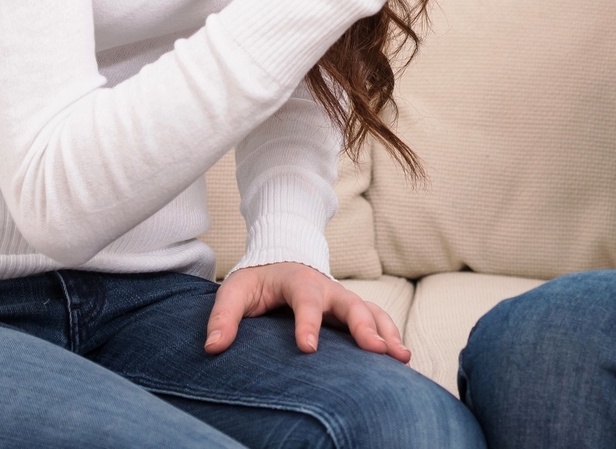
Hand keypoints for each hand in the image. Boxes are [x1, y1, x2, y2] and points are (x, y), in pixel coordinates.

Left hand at [204, 261, 409, 361]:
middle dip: (366, 328)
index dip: (308, 324)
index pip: (306, 301)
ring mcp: (343, 298)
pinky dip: (391, 335)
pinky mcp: (350, 309)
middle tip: (378, 351)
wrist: (281, 258)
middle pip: (352, 305)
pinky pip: (377, 319)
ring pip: (372, 312)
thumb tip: (213, 347)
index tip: (308, 348)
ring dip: (388, 333)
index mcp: (299, 281)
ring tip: (401, 357)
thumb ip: (223, 316)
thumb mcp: (235, 291)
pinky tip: (401, 358)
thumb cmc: (257, 279)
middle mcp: (328, 289)